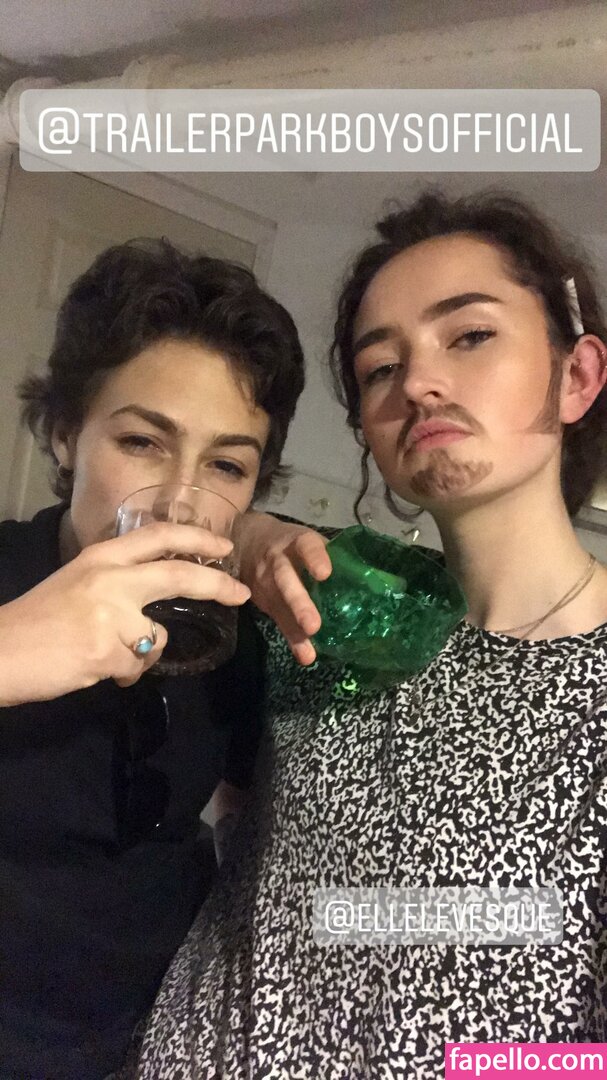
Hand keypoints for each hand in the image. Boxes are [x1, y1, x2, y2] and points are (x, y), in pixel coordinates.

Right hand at [0, 522, 249, 705]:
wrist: (1, 652)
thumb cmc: (36, 621)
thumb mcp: (77, 584)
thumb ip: (116, 585)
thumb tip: (151, 609)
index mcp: (100, 558)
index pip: (158, 536)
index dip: (196, 539)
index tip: (224, 548)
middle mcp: (109, 578)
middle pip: (179, 575)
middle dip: (216, 585)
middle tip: (240, 594)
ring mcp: (111, 614)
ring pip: (158, 638)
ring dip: (142, 654)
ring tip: (103, 655)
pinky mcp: (108, 650)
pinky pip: (138, 667)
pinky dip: (124, 674)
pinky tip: (94, 669)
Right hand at [239, 511, 331, 663]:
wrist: (247, 543)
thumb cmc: (291, 544)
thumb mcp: (309, 540)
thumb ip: (332, 556)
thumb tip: (375, 578)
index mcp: (297, 542)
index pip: (306, 547)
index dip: (314, 558)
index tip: (325, 574)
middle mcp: (278, 561)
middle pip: (286, 580)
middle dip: (299, 603)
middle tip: (313, 625)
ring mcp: (266, 583)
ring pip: (279, 605)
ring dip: (294, 628)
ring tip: (308, 650)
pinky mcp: (263, 602)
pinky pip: (278, 621)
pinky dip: (292, 640)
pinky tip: (305, 656)